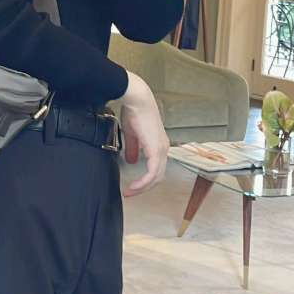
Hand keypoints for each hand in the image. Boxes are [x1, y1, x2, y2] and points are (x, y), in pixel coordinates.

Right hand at [118, 71, 169, 196]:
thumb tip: (132, 161)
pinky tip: (134, 186)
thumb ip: (133, 148)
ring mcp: (161, 150)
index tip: (131, 186)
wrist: (137, 100)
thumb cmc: (134, 111)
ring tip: (130, 192)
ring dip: (143, 187)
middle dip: (144, 187)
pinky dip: (143, 182)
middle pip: (157, 176)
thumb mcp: (132, 134)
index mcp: (158, 144)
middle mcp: (163, 149)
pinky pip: (152, 173)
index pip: (156, 168)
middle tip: (130, 193)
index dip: (145, 179)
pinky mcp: (156, 150)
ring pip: (156, 177)